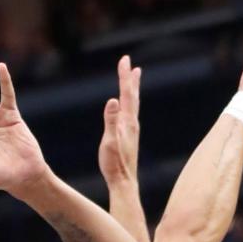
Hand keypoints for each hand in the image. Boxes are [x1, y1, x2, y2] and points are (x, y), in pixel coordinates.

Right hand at [99, 55, 140, 186]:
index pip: (126, 93)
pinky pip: (130, 113)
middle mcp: (132, 123)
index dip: (125, 76)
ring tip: (133, 79)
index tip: (125, 60)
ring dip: (132, 90)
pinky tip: (126, 107)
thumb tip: (113, 100)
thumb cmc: (114, 164)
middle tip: (130, 63)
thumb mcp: (109, 141)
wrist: (123, 182)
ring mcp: (131, 130)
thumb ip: (111, 121)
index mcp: (127, 122)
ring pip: (133, 104)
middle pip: (132, 96)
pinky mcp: (129, 136)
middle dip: (130, 79)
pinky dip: (129, 103)